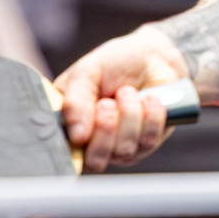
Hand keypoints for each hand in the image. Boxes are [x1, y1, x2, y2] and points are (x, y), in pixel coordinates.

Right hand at [54, 27, 188, 171]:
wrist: (151, 57)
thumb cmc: (114, 63)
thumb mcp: (86, 72)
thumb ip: (75, 101)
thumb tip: (76, 135)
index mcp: (69, 126)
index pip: (67, 154)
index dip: (77, 142)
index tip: (89, 115)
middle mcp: (93, 143)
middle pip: (95, 161)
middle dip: (106, 128)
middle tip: (107, 102)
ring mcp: (120, 147)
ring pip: (124, 149)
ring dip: (129, 114)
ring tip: (128, 91)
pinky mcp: (146, 144)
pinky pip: (148, 141)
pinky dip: (151, 115)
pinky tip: (149, 98)